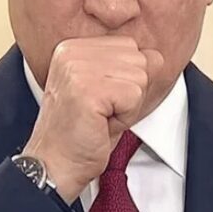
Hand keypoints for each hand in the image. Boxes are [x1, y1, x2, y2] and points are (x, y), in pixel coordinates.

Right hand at [22, 36, 163, 203]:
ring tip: (101, 118)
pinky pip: (134, 95)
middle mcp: (73, 52)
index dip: (126, 79)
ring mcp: (78, 68)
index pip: (129, 46)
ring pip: (140, 77)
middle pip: (138, 59)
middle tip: (102, 112)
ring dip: (128, 106)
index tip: (101, 99)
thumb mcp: (105, 91)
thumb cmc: (80, 133)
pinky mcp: (88, 89)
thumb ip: (127, 68)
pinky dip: (126, 116)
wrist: (55, 165)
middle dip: (130, 91)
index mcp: (73, 48)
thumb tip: (157, 56)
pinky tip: (101, 124)